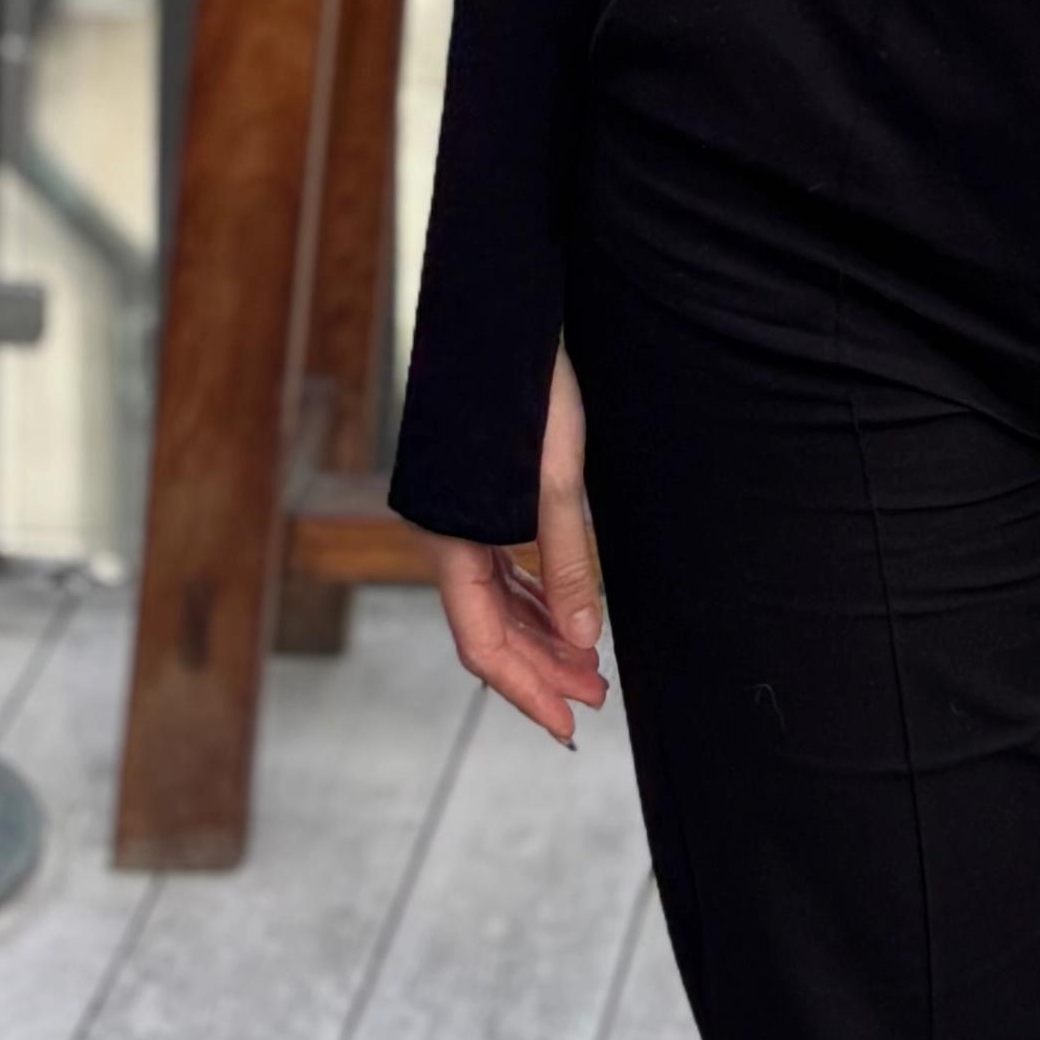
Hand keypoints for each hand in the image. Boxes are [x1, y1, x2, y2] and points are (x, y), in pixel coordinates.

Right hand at [428, 343, 607, 744]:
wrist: (498, 313)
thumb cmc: (526, 388)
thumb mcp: (558, 478)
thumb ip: (567, 561)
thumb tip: (583, 640)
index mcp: (451, 542)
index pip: (483, 645)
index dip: (525, 690)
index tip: (567, 726)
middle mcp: (445, 538)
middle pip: (489, 630)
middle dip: (541, 669)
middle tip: (593, 700)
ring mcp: (457, 520)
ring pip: (494, 602)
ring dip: (540, 635)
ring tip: (588, 665)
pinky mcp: (476, 498)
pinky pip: (499, 568)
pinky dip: (532, 597)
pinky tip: (562, 611)